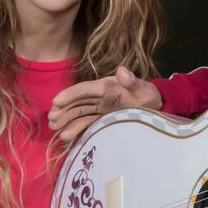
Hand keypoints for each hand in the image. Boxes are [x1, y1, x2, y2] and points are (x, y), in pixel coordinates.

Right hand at [48, 66, 162, 142]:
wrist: (156, 107)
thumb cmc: (148, 97)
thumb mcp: (142, 91)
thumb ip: (131, 83)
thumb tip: (121, 71)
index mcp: (107, 87)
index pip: (85, 89)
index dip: (70, 95)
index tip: (56, 102)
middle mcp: (100, 98)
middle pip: (78, 102)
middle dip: (63, 110)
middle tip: (51, 120)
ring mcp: (100, 109)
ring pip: (79, 113)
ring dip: (66, 120)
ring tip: (53, 129)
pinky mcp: (102, 120)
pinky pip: (87, 123)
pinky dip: (76, 129)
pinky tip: (65, 137)